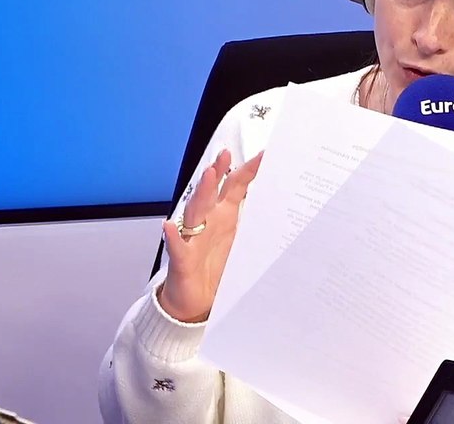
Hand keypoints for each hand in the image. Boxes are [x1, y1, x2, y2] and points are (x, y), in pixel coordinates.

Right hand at [158, 149, 263, 322]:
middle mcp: (207, 222)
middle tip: (225, 155)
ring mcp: (192, 238)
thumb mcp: (241, 240)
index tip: (264, 153)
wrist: (195, 299)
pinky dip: (173, 236)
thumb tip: (284, 206)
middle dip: (218, 172)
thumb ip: (254, 221)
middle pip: (211, 192)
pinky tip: (170, 226)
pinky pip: (177, 247)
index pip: (234, 186)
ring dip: (201, 193)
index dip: (247, 169)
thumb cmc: (215, 266)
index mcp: (223, 215)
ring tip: (208, 177)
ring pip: (195, 211)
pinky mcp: (182, 260)